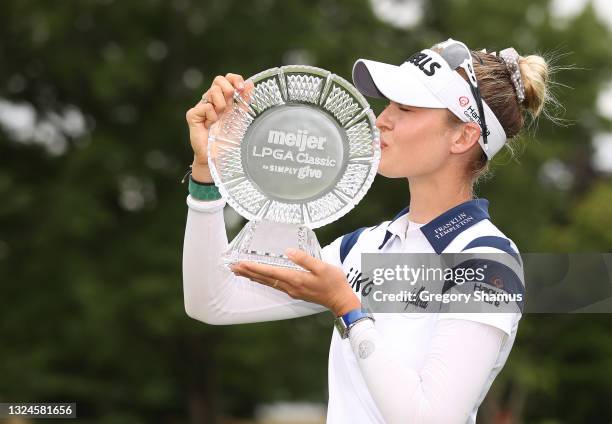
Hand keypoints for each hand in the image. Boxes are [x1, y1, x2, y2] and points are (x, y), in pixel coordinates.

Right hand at [185, 73, 253, 180]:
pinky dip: (211, 115)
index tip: (241, 87)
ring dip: (221, 104)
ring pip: (212, 91)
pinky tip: (210, 125)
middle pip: (218, 80)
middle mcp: (212, 100)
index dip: (234, 79)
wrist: (218, 156)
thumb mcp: (241, 118)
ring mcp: (202, 107)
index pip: (227, 79)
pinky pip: (205, 106)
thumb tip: (250, 84)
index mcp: (224, 99)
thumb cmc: (228, 139)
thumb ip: (244, 101)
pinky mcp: (193, 115)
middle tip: (230, 105)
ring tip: (220, 118)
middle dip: (228, 89)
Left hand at [230, 249, 360, 316]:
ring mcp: (291, 291)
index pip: (270, 272)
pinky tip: (258, 278)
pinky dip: (262, 280)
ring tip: (240, 271)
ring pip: (267, 283)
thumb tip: (288, 251)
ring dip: (253, 276)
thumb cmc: (334, 283)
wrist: (341, 300)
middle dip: (248, 272)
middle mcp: (290, 287)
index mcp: (296, 279)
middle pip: (264, 279)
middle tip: (232, 267)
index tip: (241, 263)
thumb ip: (305, 259)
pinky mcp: (294, 291)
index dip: (254, 267)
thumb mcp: (323, 267)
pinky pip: (273, 285)